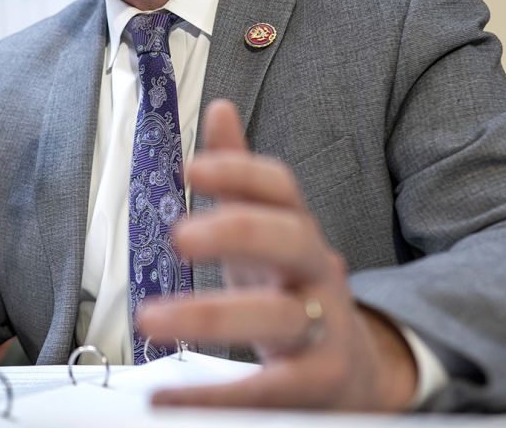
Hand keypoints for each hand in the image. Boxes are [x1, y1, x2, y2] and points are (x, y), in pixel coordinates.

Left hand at [136, 100, 416, 410]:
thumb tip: (218, 108)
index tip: (192, 167)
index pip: (281, 189)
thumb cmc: (297, 294)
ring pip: (278, 318)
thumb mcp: (269, 232)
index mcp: (298, 232)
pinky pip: (264, 390)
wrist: (356, 373)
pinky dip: (211, 396)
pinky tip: (164, 396)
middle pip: (290, 241)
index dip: (240, 171)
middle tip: (178, 236)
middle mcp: (316, 274)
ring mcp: (323, 330)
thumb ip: (241, 178)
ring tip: (149, 320)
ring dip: (210, 316)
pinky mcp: (315, 384)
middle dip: (237, 233)